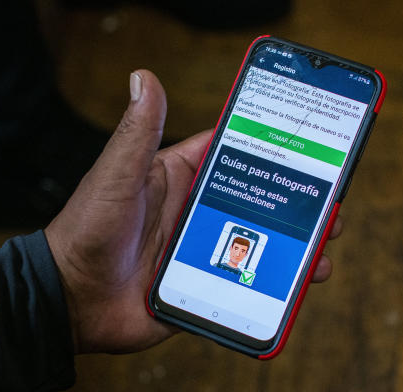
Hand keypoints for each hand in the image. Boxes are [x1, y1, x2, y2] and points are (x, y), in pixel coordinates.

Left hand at [45, 70, 339, 353]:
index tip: (308, 141)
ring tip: (324, 248)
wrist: (71, 302)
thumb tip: (144, 77)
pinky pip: (247, 285)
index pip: (232, 152)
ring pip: (260, 244)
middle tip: (331, 204)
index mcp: (179, 177)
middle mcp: (195, 212)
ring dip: (296, 245)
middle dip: (297, 202)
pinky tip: (301, 286)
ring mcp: (202, 251)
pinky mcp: (203, 287)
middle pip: (258, 202)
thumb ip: (136, 133)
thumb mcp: (116, 177)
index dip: (269, 145)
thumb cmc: (86, 231)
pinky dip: (276, 286)